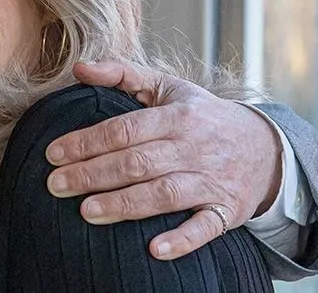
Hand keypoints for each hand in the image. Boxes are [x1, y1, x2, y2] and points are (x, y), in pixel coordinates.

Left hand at [45, 61, 281, 259]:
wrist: (265, 147)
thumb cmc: (202, 116)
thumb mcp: (168, 87)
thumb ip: (122, 73)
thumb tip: (79, 69)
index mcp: (176, 116)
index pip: (124, 129)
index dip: (87, 141)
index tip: (53, 153)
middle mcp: (193, 147)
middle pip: (137, 162)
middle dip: (93, 174)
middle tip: (55, 185)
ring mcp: (211, 180)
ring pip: (164, 194)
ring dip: (124, 204)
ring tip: (86, 212)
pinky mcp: (226, 210)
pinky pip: (204, 227)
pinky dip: (181, 240)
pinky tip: (153, 249)